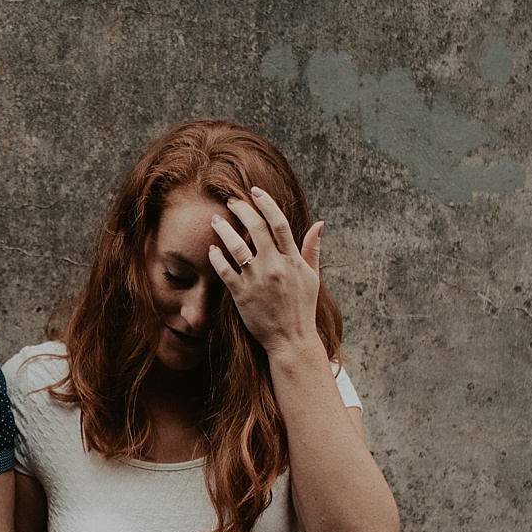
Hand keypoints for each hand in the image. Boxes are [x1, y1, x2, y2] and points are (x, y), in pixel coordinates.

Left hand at [206, 187, 324, 356]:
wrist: (291, 340)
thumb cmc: (302, 308)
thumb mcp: (312, 277)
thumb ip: (312, 249)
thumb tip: (319, 223)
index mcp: (292, 260)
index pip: (279, 222)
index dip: (266, 203)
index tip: (255, 191)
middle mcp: (275, 266)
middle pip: (256, 228)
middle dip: (241, 209)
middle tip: (230, 201)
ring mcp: (257, 280)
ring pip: (236, 246)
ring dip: (223, 229)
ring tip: (215, 220)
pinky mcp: (242, 295)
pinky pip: (225, 270)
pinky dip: (217, 258)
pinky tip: (211, 249)